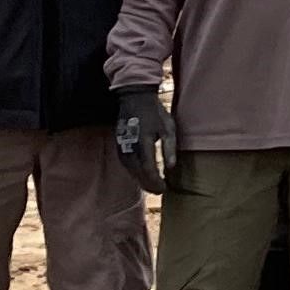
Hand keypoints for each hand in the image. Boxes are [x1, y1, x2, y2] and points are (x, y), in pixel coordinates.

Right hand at [113, 83, 174, 197]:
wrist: (135, 98)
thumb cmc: (155, 112)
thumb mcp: (168, 128)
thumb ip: (169, 148)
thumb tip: (171, 167)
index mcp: (144, 142)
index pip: (148, 169)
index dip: (155, 182)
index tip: (164, 188)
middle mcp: (131, 146)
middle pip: (138, 173)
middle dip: (149, 185)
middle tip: (159, 191)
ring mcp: (122, 146)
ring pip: (130, 170)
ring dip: (140, 180)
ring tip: (152, 187)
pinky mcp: (119, 145)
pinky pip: (126, 164)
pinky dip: (134, 173)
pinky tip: (141, 176)